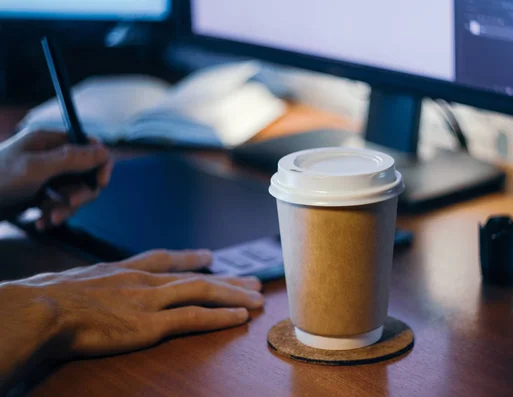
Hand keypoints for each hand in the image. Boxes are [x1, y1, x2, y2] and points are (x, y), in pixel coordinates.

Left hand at [0, 128, 112, 227]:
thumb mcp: (36, 168)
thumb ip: (71, 159)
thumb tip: (104, 151)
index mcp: (50, 141)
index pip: (90, 147)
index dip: (100, 165)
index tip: (100, 184)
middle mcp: (51, 156)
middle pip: (86, 174)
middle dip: (81, 193)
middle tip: (69, 205)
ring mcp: (45, 176)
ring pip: (74, 192)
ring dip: (66, 208)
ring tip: (49, 218)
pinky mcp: (39, 194)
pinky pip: (59, 205)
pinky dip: (53, 215)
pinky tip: (40, 222)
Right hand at [0, 250, 262, 388]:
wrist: (43, 308)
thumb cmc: (46, 299)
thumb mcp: (69, 284)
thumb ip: (86, 287)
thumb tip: (75, 295)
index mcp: (123, 271)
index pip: (164, 259)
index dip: (189, 258)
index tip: (208, 256)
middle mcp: (144, 281)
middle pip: (194, 277)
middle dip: (224, 278)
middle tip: (249, 280)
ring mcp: (151, 301)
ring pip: (202, 293)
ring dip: (232, 294)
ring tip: (256, 297)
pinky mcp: (152, 324)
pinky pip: (195, 317)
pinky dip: (220, 316)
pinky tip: (240, 316)